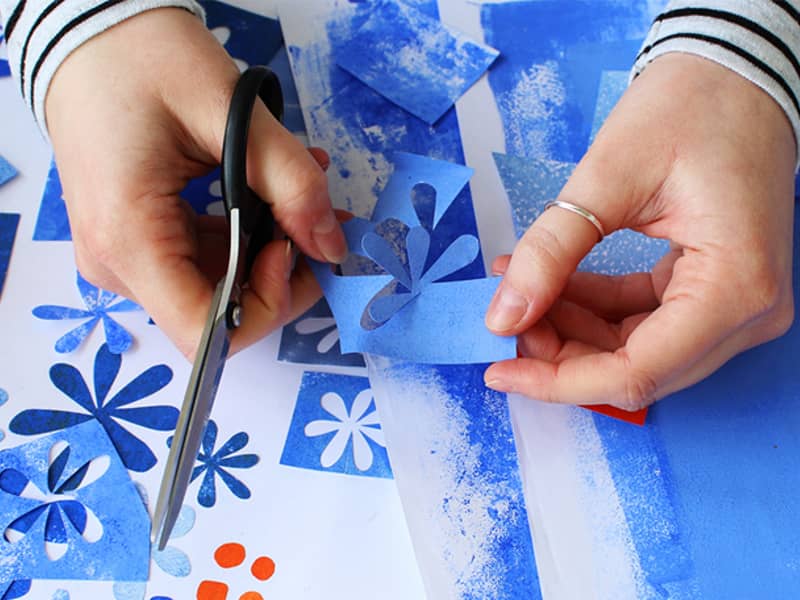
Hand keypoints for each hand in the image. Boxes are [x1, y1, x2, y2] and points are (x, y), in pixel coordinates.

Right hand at [45, 8, 345, 358]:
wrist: (88, 32)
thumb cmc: (143, 59)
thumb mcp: (233, 115)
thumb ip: (293, 186)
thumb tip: (332, 248)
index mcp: (130, 240)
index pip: (207, 330)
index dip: (267, 304)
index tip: (294, 247)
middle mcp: (119, 264)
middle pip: (219, 311)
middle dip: (282, 271)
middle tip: (322, 216)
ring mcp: (125, 255)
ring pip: (218, 286)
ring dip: (269, 246)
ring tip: (303, 186)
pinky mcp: (137, 238)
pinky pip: (203, 259)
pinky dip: (245, 234)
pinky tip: (270, 188)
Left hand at [484, 53, 795, 410]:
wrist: (736, 72)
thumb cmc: (689, 107)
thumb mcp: (606, 177)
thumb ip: (550, 251)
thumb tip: (501, 316)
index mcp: (734, 287)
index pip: (637, 372)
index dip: (559, 382)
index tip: (500, 370)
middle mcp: (747, 311)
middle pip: (638, 369)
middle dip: (561, 354)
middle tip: (506, 317)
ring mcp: (734, 303)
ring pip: (637, 350)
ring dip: (572, 331)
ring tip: (519, 288)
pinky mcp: (714, 287)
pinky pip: (645, 319)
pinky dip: (594, 309)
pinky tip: (549, 283)